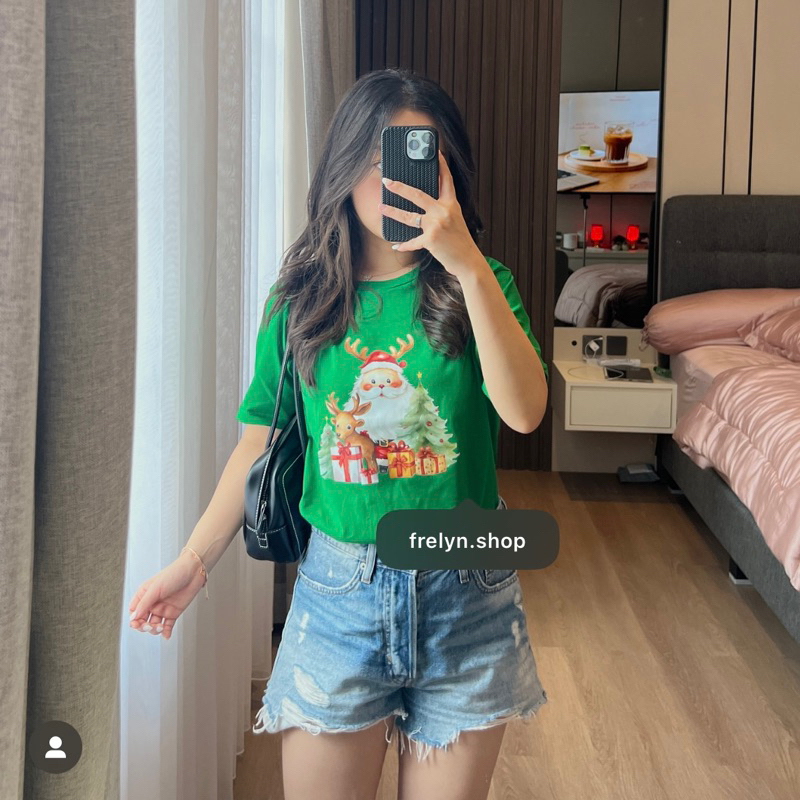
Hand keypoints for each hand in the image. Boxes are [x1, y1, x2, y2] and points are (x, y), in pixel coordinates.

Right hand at [128, 551, 207, 639]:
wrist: (194, 571)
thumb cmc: (173, 574)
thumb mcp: (156, 588)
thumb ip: (144, 603)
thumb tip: (133, 618)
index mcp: (144, 595)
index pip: (134, 612)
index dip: (134, 620)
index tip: (137, 624)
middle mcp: (152, 603)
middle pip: (142, 621)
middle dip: (144, 627)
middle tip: (150, 626)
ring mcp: (163, 608)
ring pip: (154, 625)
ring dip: (155, 629)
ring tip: (160, 627)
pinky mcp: (174, 613)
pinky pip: (167, 626)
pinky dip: (166, 632)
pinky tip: (166, 635)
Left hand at [380, 149, 482, 278]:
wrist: (468, 261)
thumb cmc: (460, 241)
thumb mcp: (455, 219)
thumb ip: (442, 208)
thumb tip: (423, 202)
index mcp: (452, 204)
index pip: (446, 179)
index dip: (440, 164)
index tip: (434, 151)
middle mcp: (444, 211)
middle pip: (417, 195)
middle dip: (400, 187)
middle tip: (387, 181)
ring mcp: (436, 225)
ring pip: (409, 216)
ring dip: (392, 212)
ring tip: (381, 208)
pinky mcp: (430, 240)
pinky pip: (412, 241)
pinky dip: (403, 245)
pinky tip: (395, 245)